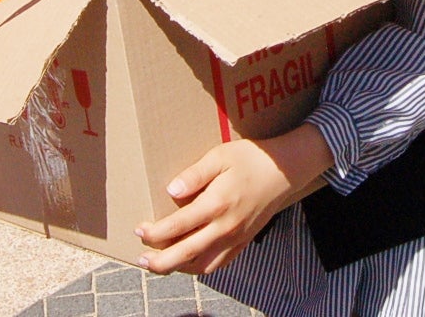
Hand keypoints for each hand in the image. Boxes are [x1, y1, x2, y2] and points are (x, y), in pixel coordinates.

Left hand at [135, 123, 332, 274]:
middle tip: (141, 260)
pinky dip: (200, 267)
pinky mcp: (244, 241)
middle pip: (186, 253)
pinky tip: (189, 262)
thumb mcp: (220, 156)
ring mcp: (236, 238)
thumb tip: (171, 191)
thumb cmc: (251, 158)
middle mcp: (225, 227)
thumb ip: (194, 175)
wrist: (285, 170)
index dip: (155, 232)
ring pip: (202, 265)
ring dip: (178, 268)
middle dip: (160, 261)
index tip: (139, 230)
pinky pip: (219, 263)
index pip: (178, 226)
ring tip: (160, 263)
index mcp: (217, 204)